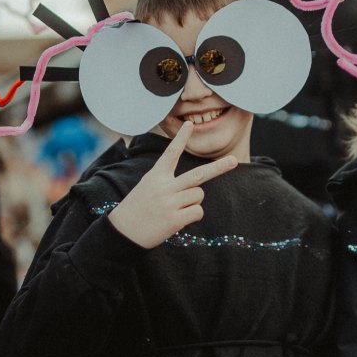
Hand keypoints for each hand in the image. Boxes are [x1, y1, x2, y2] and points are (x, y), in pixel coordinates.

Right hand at [107, 122, 237, 248]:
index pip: (170, 153)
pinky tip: (177, 220)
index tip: (189, 124)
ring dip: (192, 202)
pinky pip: (197, 212)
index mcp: (156, 176)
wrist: (122, 232)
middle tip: (234, 160)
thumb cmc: (137, 208)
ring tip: (175, 209)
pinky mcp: (174, 219)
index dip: (181, 138)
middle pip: (198, 175)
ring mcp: (170, 203)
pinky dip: (192, 216)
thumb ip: (168, 183)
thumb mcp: (147, 187)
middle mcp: (164, 187)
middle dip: (218, 168)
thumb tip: (196, 191)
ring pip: (199, 196)